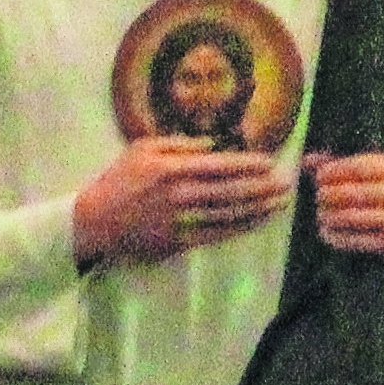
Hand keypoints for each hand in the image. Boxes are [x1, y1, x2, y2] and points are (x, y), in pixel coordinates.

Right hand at [71, 139, 294, 268]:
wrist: (95, 221)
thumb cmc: (119, 179)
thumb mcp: (142, 147)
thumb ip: (179, 142)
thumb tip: (212, 143)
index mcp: (172, 168)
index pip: (220, 166)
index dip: (249, 164)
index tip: (271, 162)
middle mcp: (180, 195)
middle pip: (231, 191)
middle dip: (263, 187)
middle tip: (287, 184)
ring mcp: (181, 221)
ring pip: (229, 214)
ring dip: (259, 209)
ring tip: (280, 203)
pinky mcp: (179, 242)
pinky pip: (218, 234)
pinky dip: (241, 227)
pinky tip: (258, 221)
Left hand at [305, 154, 383, 272]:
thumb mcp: (383, 173)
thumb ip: (345, 166)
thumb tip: (306, 161)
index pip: (359, 167)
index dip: (334, 171)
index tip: (319, 177)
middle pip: (354, 192)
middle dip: (330, 195)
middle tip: (319, 197)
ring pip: (353, 218)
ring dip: (331, 217)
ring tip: (321, 216)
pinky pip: (357, 240)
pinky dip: (337, 237)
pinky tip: (327, 233)